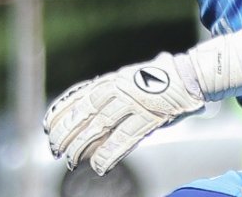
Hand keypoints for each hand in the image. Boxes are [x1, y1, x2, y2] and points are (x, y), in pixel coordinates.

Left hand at [44, 52, 204, 175]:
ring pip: (100, 125)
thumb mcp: (135, 77)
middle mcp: (121, 87)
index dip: (61, 110)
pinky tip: (99, 166)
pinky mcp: (150, 116)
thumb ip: (117, 89)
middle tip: (54, 148)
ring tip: (69, 160)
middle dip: (66, 130)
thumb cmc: (167, 78)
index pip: (79, 94)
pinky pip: (125, 137)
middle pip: (85, 111)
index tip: (47, 125)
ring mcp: (135, 101)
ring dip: (81, 144)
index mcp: (115, 79)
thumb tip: (98, 99)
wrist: (194, 74)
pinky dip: (110, 152)